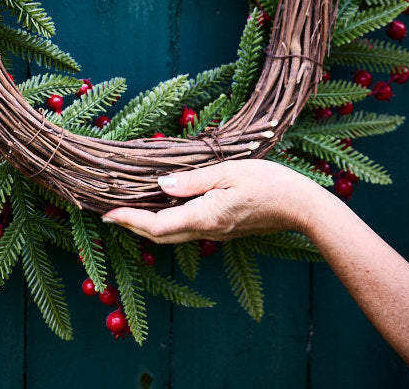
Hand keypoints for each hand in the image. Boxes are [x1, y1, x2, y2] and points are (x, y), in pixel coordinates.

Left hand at [102, 159, 322, 243]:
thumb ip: (192, 180)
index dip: (129, 220)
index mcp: (204, 217)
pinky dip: (166, 220)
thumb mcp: (228, 172)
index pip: (156, 225)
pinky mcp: (223, 229)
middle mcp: (206, 230)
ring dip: (147, 225)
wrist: (301, 206)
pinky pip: (186, 228)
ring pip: (172, 234)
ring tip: (128, 210)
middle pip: (160, 235)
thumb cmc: (268, 183)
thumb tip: (160, 184)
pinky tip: (162, 207)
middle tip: (109, 215)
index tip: (107, 214)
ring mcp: (215, 232)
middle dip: (132, 226)